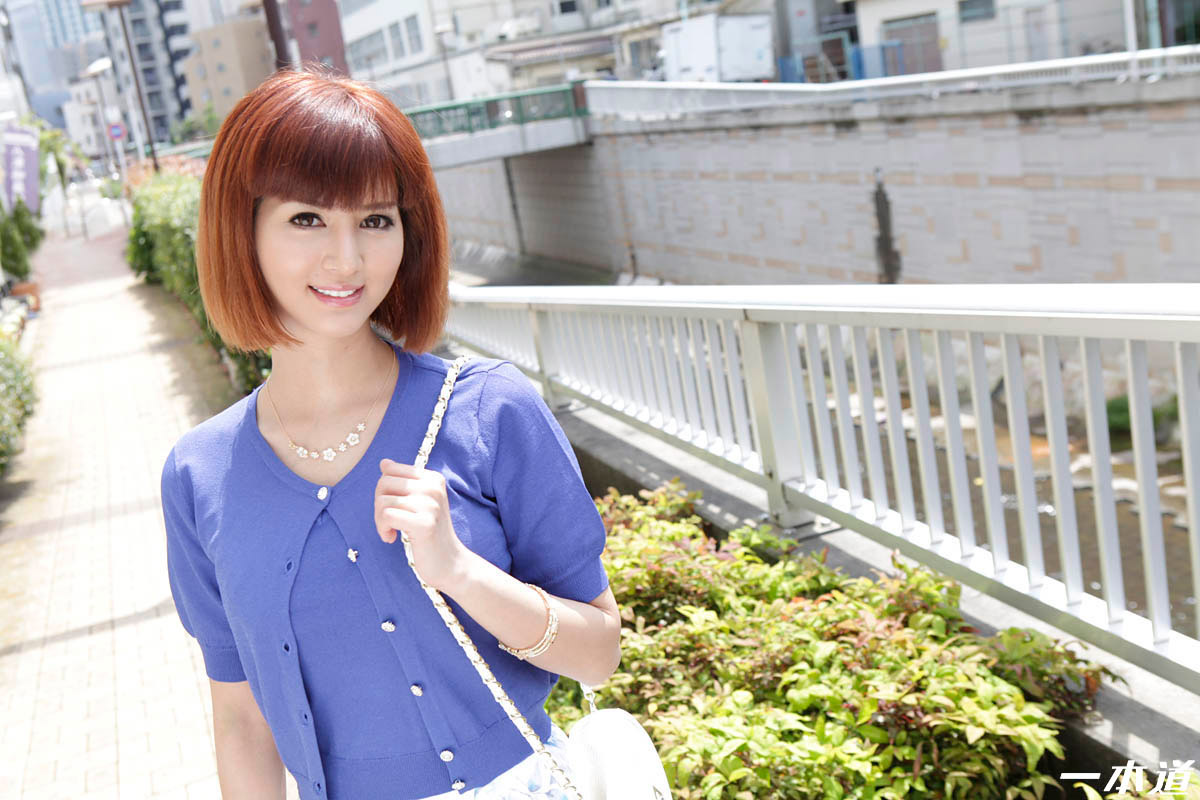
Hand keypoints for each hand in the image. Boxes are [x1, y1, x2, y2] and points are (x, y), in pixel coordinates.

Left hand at [375, 458, 469, 592]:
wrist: (449, 562)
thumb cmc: (430, 533)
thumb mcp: (419, 502)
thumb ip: (403, 482)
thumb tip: (384, 462)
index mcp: (433, 478)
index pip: (391, 470)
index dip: (384, 490)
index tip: (392, 507)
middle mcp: (433, 487)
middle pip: (384, 483)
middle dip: (378, 504)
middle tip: (387, 522)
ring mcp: (430, 505)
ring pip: (382, 501)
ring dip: (379, 520)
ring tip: (390, 531)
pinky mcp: (424, 523)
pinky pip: (387, 516)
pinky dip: (382, 529)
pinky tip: (391, 538)